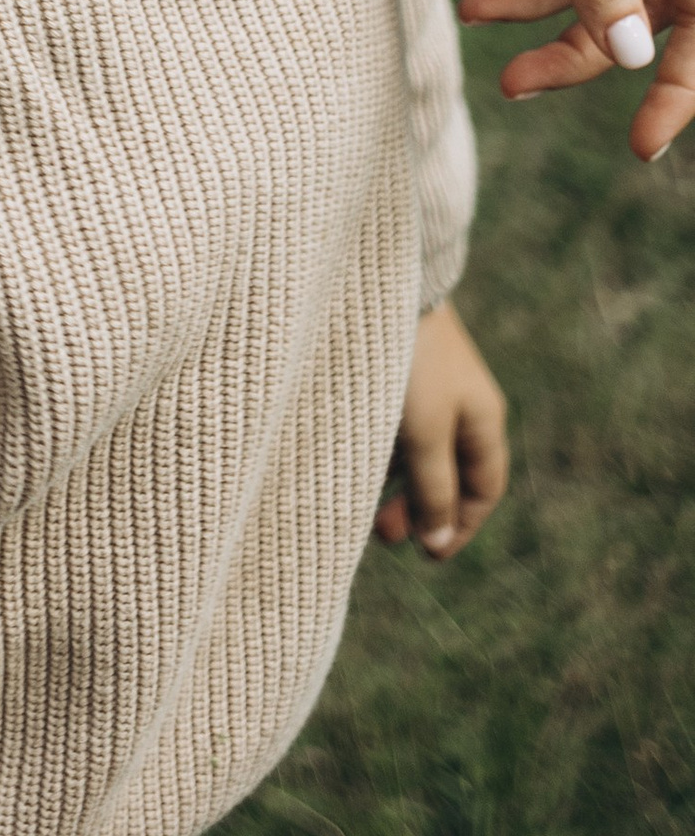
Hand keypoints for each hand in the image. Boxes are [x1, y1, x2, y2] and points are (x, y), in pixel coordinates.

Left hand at [374, 300, 506, 559]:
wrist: (376, 281)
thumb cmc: (409, 360)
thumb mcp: (424, 433)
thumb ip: (432, 490)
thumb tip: (436, 544)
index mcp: (483, 418)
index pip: (484, 488)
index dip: (459, 526)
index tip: (427, 555)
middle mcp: (460, 403)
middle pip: (448, 472)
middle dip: (420, 509)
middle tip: (382, 535)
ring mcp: (427, 384)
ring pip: (417, 450)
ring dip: (395, 483)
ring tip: (362, 508)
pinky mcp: (394, 368)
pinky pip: (394, 424)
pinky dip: (379, 450)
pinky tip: (351, 461)